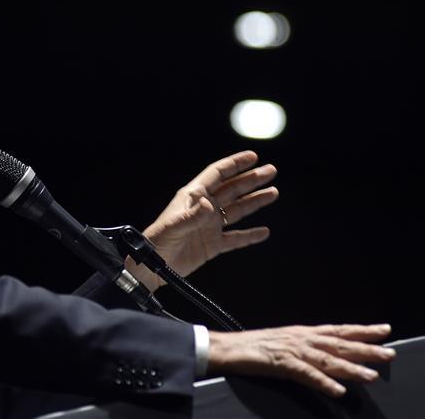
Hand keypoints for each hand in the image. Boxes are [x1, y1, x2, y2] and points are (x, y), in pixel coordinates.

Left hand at [127, 151, 276, 290]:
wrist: (152, 267)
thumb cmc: (156, 242)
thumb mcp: (172, 226)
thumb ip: (191, 216)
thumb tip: (209, 205)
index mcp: (193, 198)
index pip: (217, 175)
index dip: (234, 164)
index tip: (253, 157)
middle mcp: (204, 208)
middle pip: (232, 189)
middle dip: (251, 179)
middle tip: (271, 171)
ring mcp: (209, 226)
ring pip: (237, 210)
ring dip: (255, 201)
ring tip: (273, 193)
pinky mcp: (212, 245)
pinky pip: (236, 238)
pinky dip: (250, 235)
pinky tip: (263, 232)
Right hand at [208, 324, 395, 396]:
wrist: (230, 347)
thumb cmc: (257, 346)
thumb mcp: (286, 342)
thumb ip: (307, 348)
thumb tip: (328, 355)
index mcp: (305, 332)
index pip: (340, 330)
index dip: (363, 330)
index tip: (385, 330)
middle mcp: (303, 338)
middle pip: (340, 344)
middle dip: (366, 349)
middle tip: (390, 353)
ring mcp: (294, 351)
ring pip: (328, 360)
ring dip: (351, 369)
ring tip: (372, 377)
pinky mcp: (282, 364)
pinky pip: (306, 375)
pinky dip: (323, 382)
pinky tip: (338, 391)